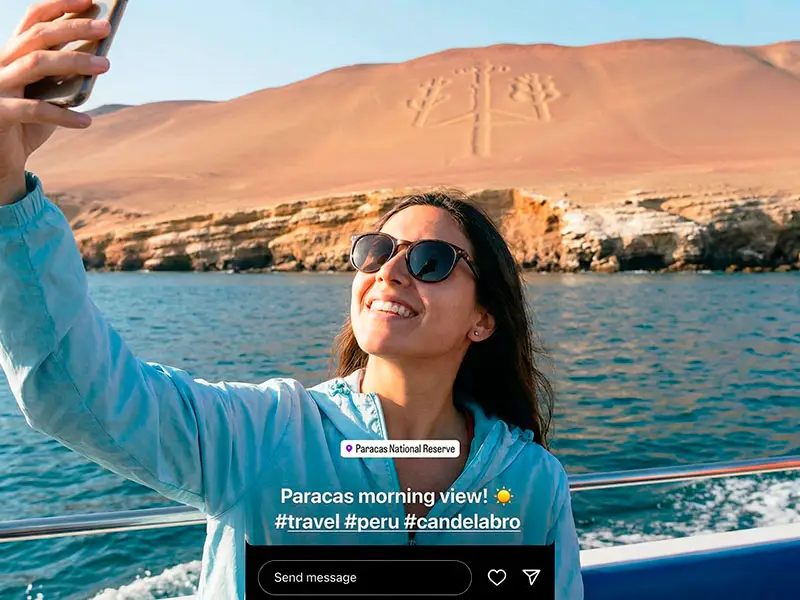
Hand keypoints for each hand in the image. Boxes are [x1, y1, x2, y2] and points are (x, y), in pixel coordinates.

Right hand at [0, 0, 111, 204]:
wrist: (0, 160)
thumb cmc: (27, 125)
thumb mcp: (48, 96)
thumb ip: (65, 79)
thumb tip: (99, 59)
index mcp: (11, 54)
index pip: (33, 20)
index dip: (59, 6)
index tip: (90, 1)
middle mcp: (0, 63)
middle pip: (38, 36)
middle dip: (73, 28)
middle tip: (106, 27)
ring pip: (36, 63)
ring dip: (73, 61)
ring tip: (105, 64)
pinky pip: (35, 110)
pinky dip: (64, 115)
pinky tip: (87, 121)